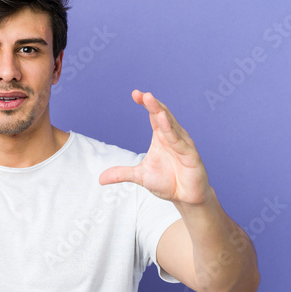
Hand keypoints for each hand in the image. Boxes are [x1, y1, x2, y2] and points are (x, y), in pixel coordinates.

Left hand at [99, 90, 211, 204]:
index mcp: (161, 137)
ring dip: (160, 112)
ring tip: (150, 100)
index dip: (146, 104)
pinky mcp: (190, 154)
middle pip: (162, 115)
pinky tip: (162, 119)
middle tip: (141, 94)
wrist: (186, 197)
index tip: (135, 94)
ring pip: (170, 124)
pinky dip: (170, 130)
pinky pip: (178, 140)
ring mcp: (182, 144)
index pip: (153, 116)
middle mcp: (172, 137)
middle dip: (152, 104)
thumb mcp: (140, 177)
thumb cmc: (167, 182)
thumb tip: (100, 179)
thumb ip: (121, 174)